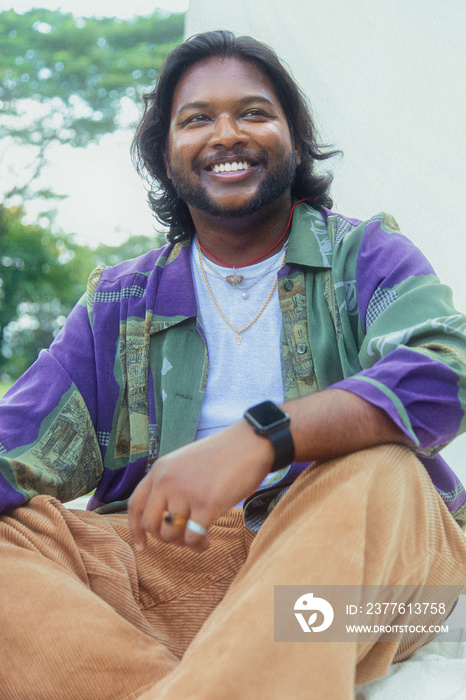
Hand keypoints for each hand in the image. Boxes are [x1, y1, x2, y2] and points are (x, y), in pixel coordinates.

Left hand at [128, 418, 273, 551]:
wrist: (250, 443)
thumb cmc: (222, 455)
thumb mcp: (185, 463)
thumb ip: (170, 483)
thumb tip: (165, 518)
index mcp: (160, 469)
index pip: (136, 505)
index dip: (135, 530)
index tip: (141, 546)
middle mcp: (168, 480)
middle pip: (151, 524)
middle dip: (165, 538)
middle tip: (182, 538)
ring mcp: (186, 492)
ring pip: (171, 534)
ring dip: (184, 542)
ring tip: (199, 538)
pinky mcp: (207, 504)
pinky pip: (192, 538)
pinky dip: (199, 545)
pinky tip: (208, 541)